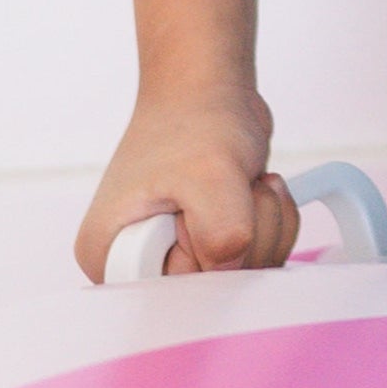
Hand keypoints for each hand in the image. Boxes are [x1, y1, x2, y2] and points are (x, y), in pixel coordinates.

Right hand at [75, 87, 300, 280]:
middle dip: (246, 237)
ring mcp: (180, 253)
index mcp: (111, 256)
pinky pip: (263, 255)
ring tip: (243, 183)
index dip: (206, 261)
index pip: (170, 296)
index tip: (203, 217)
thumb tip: (231, 267)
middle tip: (235, 190)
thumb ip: (220, 230)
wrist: (208, 91)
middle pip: (214, 291)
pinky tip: (257, 189)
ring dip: (266, 224)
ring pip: (247, 273)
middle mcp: (140, 263)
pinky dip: (275, 222)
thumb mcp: (207, 174)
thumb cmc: (193, 122)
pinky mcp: (214, 242)